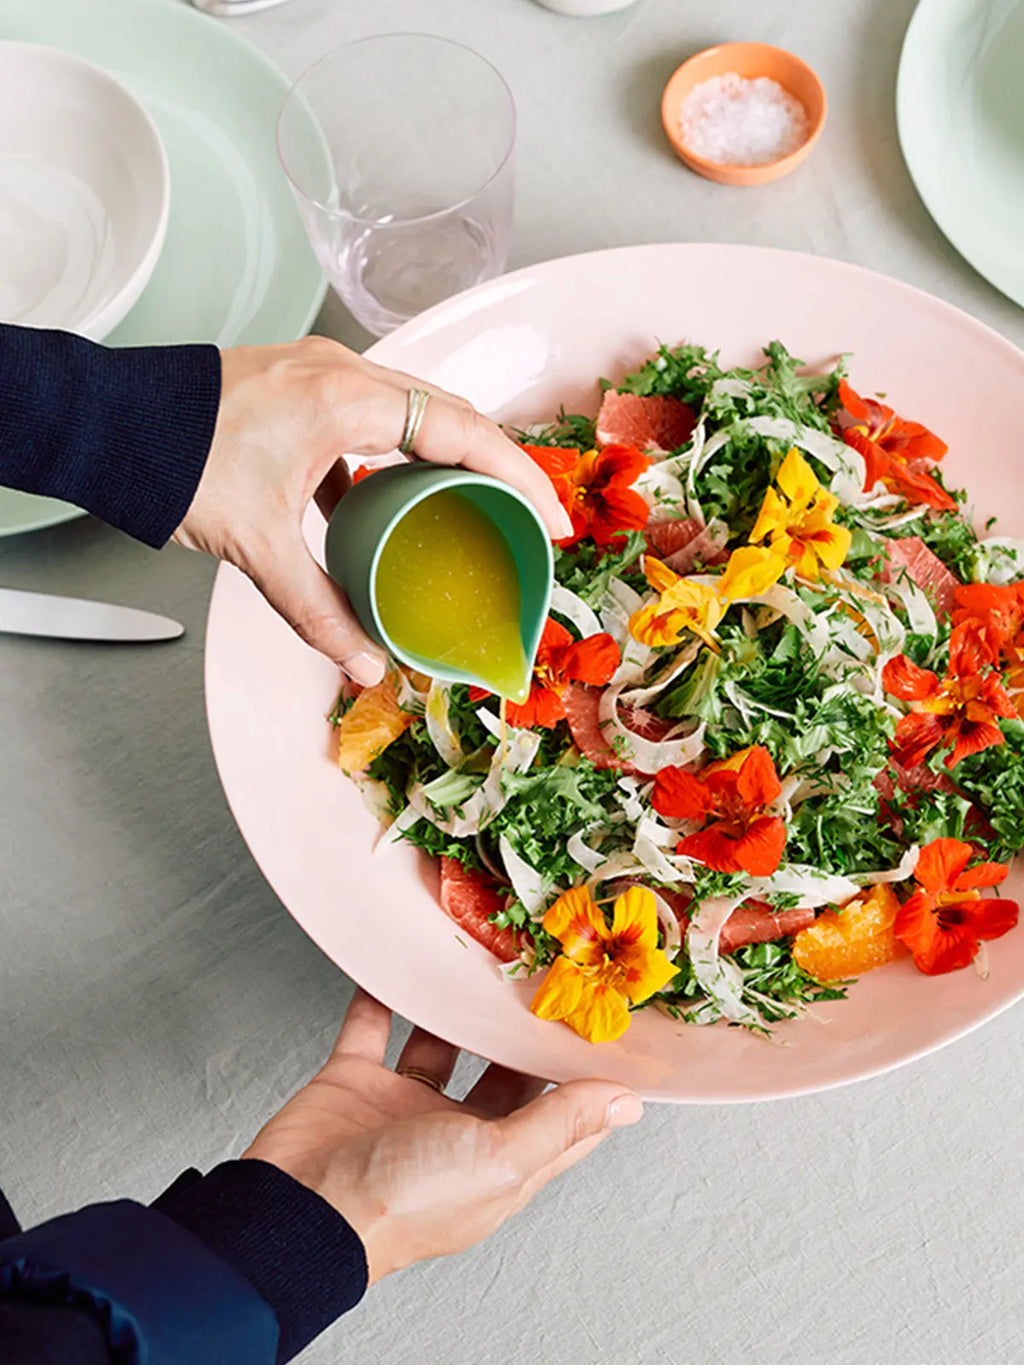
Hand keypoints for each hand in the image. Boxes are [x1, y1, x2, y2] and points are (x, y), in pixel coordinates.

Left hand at [174, 337, 572, 685]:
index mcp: (344, 399)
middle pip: (449, 413)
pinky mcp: (301, 390)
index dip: (518, 475)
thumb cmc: (173, 460)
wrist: (105, 422)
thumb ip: (316, 608)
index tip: (551, 514)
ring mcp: (321, 375)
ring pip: (414, 410)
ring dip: (449, 456)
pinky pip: (371, 418)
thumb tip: (365, 664)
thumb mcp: (256, 544)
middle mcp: (342, 373)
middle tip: (532, 515)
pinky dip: (395, 457)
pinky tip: (388, 501)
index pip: (460, 429)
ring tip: (477, 506)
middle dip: (498, 465)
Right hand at [243, 990, 642, 1282]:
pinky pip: (373, 1026)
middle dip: (522, 1030)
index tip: (607, 1027)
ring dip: (456, 1008)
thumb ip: (561, 1124)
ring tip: (479, 961)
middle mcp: (455, 1133)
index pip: (560, 1118)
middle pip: (503, 1074)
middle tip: (545, 974)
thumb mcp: (500, 1160)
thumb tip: (626, 1103)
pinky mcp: (356, 1081)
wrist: (299, 1209)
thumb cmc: (401, 1203)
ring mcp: (403, 1106)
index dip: (586, 1078)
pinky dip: (383, 994)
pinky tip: (399, 961)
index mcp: (499, 1161)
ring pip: (441, 1045)